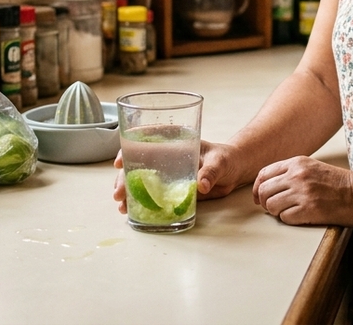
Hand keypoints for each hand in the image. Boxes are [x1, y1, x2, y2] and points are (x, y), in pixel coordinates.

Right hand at [113, 141, 251, 213]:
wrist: (233, 172)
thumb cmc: (226, 158)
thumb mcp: (220, 162)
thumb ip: (211, 172)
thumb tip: (201, 186)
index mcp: (173, 141)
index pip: (144, 140)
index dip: (127, 149)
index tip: (119, 162)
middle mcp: (165, 156)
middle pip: (136, 163)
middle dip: (123, 178)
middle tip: (118, 194)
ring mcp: (165, 172)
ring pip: (139, 180)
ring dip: (127, 192)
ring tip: (121, 206)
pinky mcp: (170, 188)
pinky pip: (150, 194)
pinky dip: (139, 201)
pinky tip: (130, 211)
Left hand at [252, 156, 352, 226]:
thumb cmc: (340, 183)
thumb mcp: (313, 168)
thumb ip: (292, 172)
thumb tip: (270, 186)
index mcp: (297, 163)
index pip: (264, 174)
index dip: (258, 188)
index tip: (259, 197)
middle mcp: (297, 175)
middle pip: (264, 191)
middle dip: (265, 202)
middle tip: (273, 208)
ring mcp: (302, 192)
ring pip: (271, 205)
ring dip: (277, 212)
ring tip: (290, 211)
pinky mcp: (309, 209)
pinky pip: (284, 218)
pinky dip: (289, 219)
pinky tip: (301, 216)